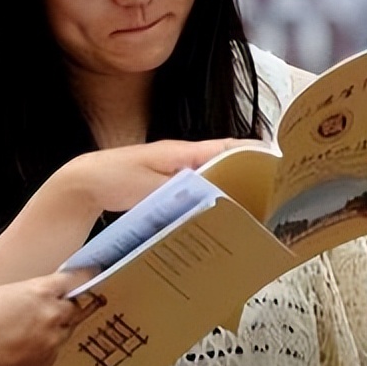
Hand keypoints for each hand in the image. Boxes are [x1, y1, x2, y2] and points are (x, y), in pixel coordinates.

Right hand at [0, 268, 98, 365]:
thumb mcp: (7, 292)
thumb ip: (35, 289)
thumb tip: (51, 288)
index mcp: (41, 293)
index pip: (77, 279)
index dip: (86, 274)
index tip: (94, 272)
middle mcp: (51, 316)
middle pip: (76, 305)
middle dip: (67, 304)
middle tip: (51, 305)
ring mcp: (51, 341)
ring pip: (66, 328)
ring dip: (56, 325)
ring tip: (28, 328)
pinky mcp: (47, 362)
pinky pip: (55, 348)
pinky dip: (46, 344)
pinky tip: (24, 343)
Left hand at [52, 138, 260, 213]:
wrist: (86, 181)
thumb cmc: (115, 177)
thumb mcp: (150, 188)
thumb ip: (183, 192)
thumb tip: (217, 198)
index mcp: (183, 153)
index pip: (229, 148)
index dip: (255, 155)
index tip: (280, 166)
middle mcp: (184, 159)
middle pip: (227, 164)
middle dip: (251, 175)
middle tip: (276, 196)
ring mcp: (177, 172)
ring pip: (214, 178)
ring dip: (233, 189)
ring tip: (257, 210)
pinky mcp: (169, 186)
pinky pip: (199, 190)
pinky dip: (213, 198)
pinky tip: (221, 217)